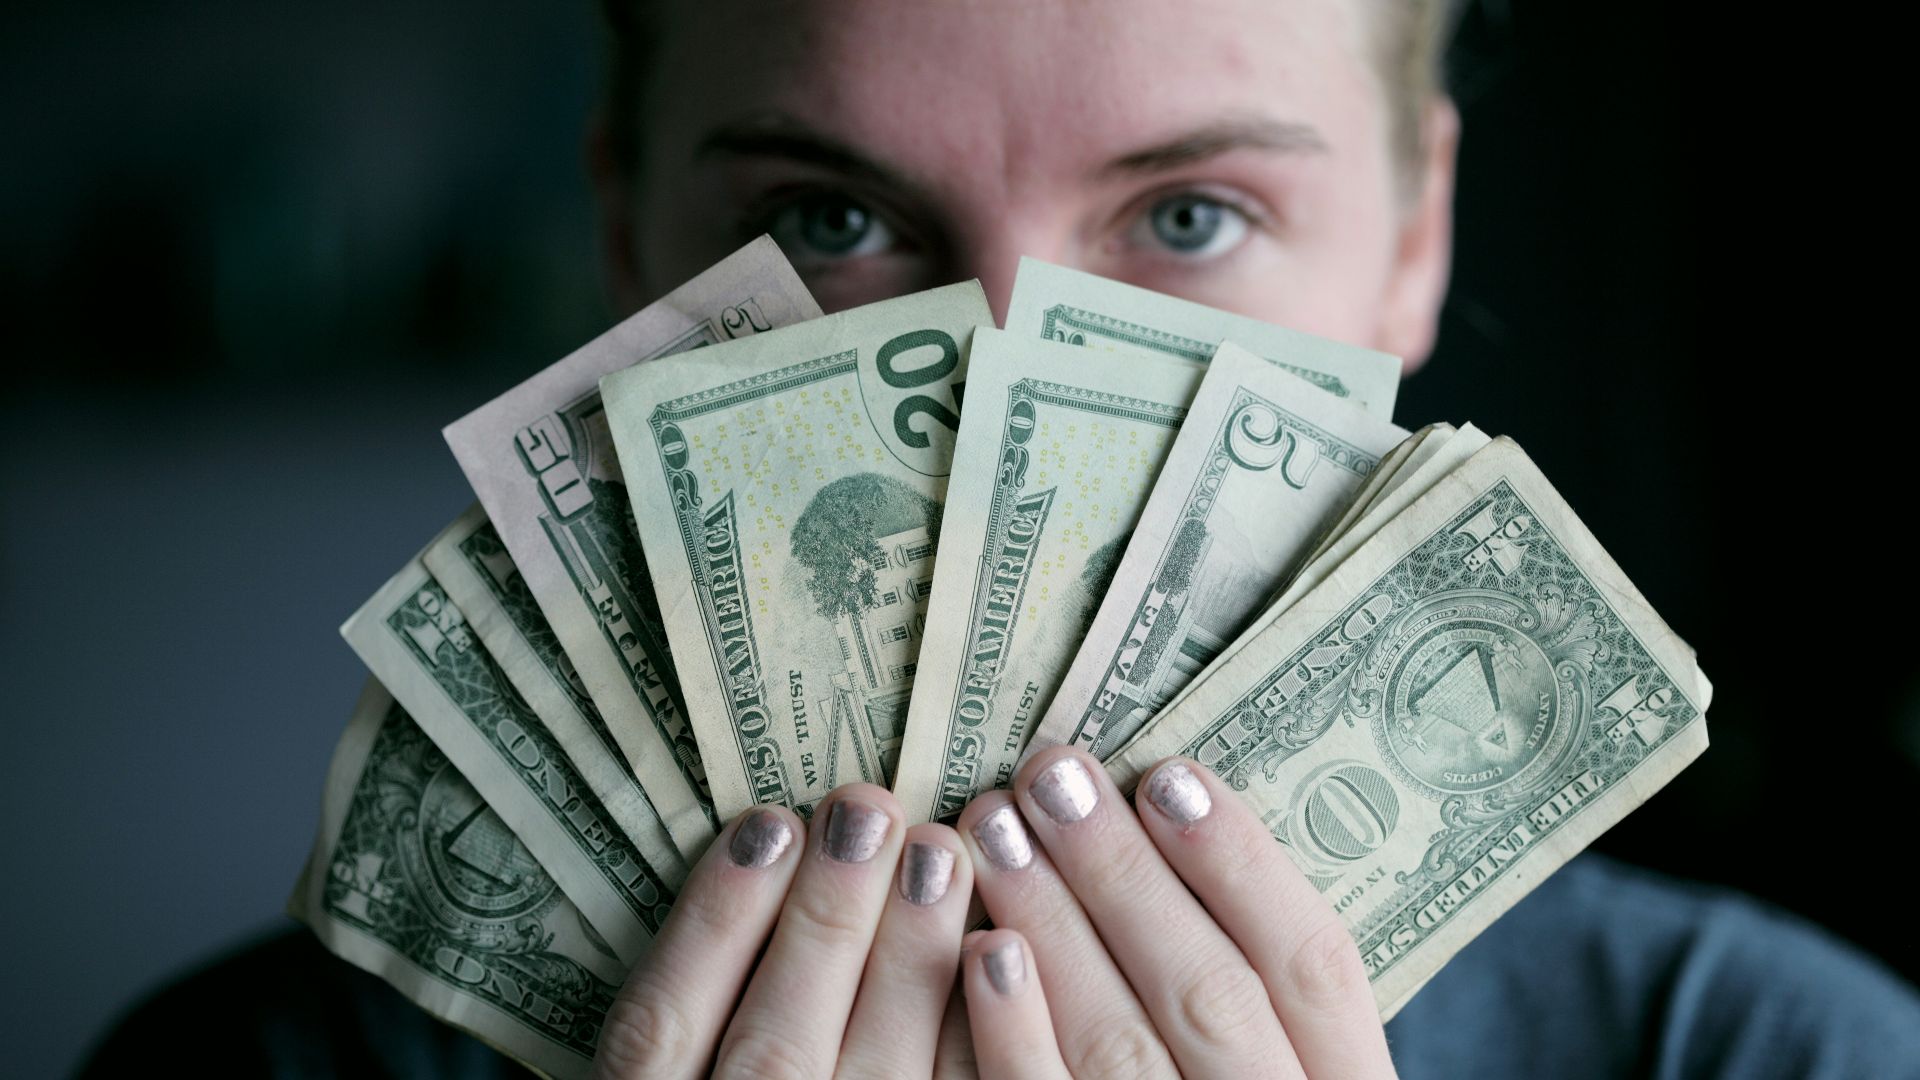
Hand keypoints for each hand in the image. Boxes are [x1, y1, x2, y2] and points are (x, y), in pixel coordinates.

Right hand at [592, 784, 976, 1078]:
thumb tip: (780, 843)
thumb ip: (709, 995)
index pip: (661, 1030)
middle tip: (869, 811)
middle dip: (824, 922)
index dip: (715, 920)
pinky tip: (997, 957)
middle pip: (774, 1051)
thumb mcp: (682, 1067)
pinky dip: (977, 1043)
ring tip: (937, 853)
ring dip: (906, 966)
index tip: (769, 822)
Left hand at [953, 749, 1396, 1079]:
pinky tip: (982, 952)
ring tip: (995, 827)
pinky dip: (1015, 1034)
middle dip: (1125, 874)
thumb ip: (1250, 987)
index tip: (1170, 774)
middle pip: (1209, 994)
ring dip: (1055, 927)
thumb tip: (1164, 819)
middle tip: (1052, 774)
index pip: (1315, 966)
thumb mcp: (1285, 1068)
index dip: (1243, 864)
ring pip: (1122, 1049)